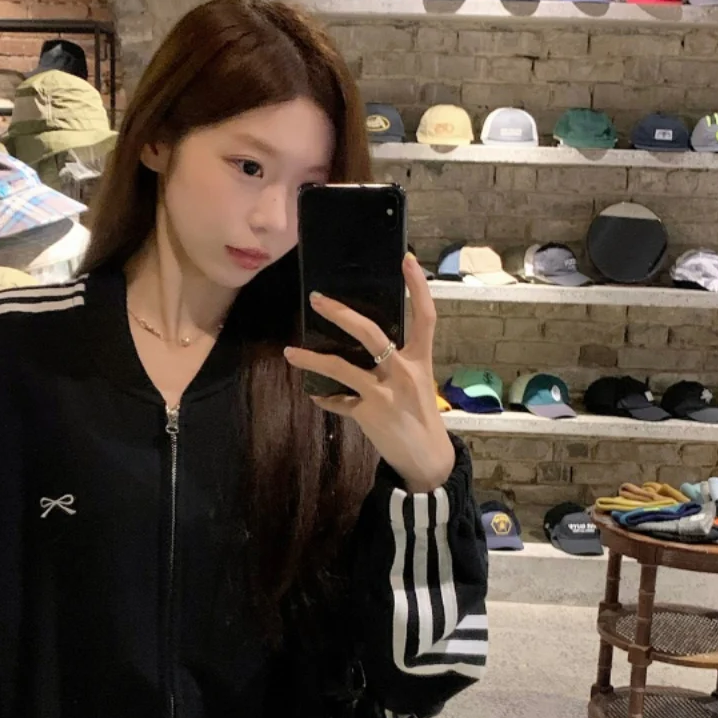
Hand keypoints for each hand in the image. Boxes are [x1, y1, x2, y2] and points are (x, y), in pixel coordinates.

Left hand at [283, 252, 454, 492]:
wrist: (427, 458)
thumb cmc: (420, 416)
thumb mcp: (416, 383)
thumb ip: (395, 362)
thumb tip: (364, 345)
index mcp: (420, 360)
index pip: (425, 316)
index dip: (417, 287)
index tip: (405, 258)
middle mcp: (404, 372)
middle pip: (371, 333)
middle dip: (341, 314)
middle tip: (316, 299)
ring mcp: (385, 393)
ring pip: (342, 367)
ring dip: (312, 358)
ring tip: (290, 352)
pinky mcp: (369, 413)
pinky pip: (338, 401)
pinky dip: (325, 398)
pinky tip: (316, 395)